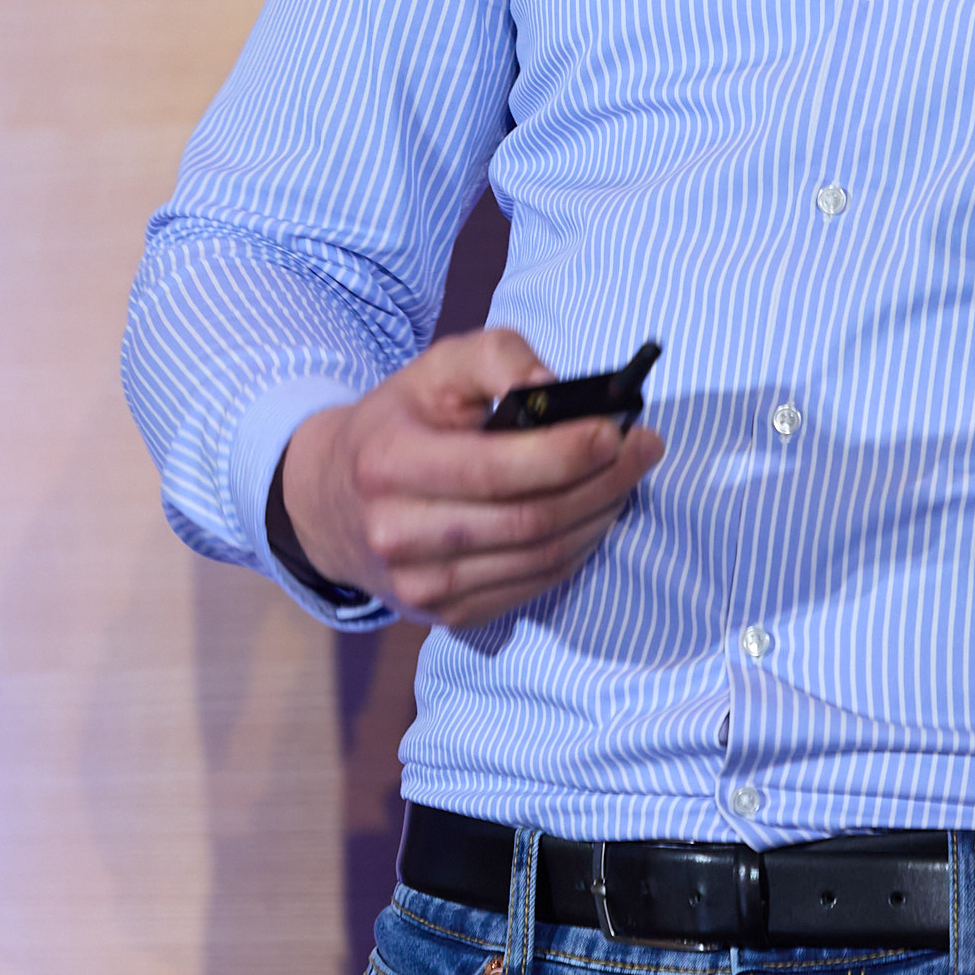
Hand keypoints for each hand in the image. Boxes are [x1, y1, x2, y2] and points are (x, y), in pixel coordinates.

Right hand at [281, 328, 662, 629]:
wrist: (331, 501)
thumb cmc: (399, 423)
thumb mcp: (434, 369)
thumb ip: (496, 359)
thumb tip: (556, 389)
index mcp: (388, 465)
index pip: (494, 470)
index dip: (566, 453)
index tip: (616, 429)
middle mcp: (397, 534)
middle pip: (529, 521)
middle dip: (602, 483)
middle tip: (643, 449)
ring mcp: (420, 586)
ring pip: (540, 559)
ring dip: (599, 517)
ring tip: (626, 476)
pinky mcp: (444, 615)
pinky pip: (533, 585)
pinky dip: (577, 549)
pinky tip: (592, 513)